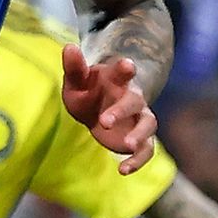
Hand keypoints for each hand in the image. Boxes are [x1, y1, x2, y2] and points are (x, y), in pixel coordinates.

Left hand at [59, 40, 155, 171]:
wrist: (98, 110)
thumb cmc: (87, 91)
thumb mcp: (77, 82)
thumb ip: (75, 67)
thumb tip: (68, 46)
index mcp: (117, 81)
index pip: (124, 72)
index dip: (125, 69)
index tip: (126, 65)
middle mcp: (132, 98)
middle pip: (135, 101)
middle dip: (123, 109)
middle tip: (104, 121)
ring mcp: (139, 118)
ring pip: (149, 124)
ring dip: (139, 134)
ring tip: (126, 145)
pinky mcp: (139, 138)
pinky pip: (147, 150)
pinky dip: (138, 160)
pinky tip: (123, 171)